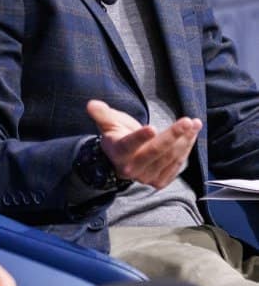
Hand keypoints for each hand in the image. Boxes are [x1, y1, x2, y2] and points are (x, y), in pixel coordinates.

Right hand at [86, 99, 201, 188]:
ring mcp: (146, 177)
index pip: (129, 144)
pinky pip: (176, 165)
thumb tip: (92, 104)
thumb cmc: (117, 136)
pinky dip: (186, 149)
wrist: (122, 161)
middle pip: (155, 151)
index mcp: (118, 152)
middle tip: (187, 121)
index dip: (140, 137)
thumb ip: (101, 114)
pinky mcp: (158, 181)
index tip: (152, 128)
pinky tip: (191, 136)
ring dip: (185, 140)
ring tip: (194, 123)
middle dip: (173, 135)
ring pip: (170, 157)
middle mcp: (131, 168)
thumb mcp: (108, 122)